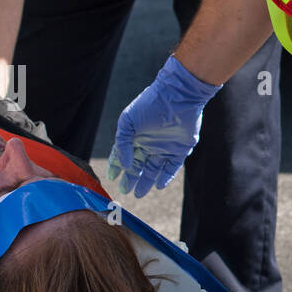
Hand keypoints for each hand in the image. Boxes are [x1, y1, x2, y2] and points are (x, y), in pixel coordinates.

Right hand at [107, 55, 220, 197]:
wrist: (177, 97)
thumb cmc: (149, 105)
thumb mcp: (128, 122)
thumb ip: (122, 143)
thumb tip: (123, 165)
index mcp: (135, 135)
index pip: (122, 155)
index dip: (116, 166)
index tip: (111, 178)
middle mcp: (149, 143)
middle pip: (138, 165)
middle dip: (130, 178)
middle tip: (124, 191)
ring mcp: (164, 147)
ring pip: (153, 169)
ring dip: (146, 181)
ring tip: (138, 194)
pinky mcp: (180, 150)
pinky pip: (171, 167)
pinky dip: (165, 177)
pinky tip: (158, 185)